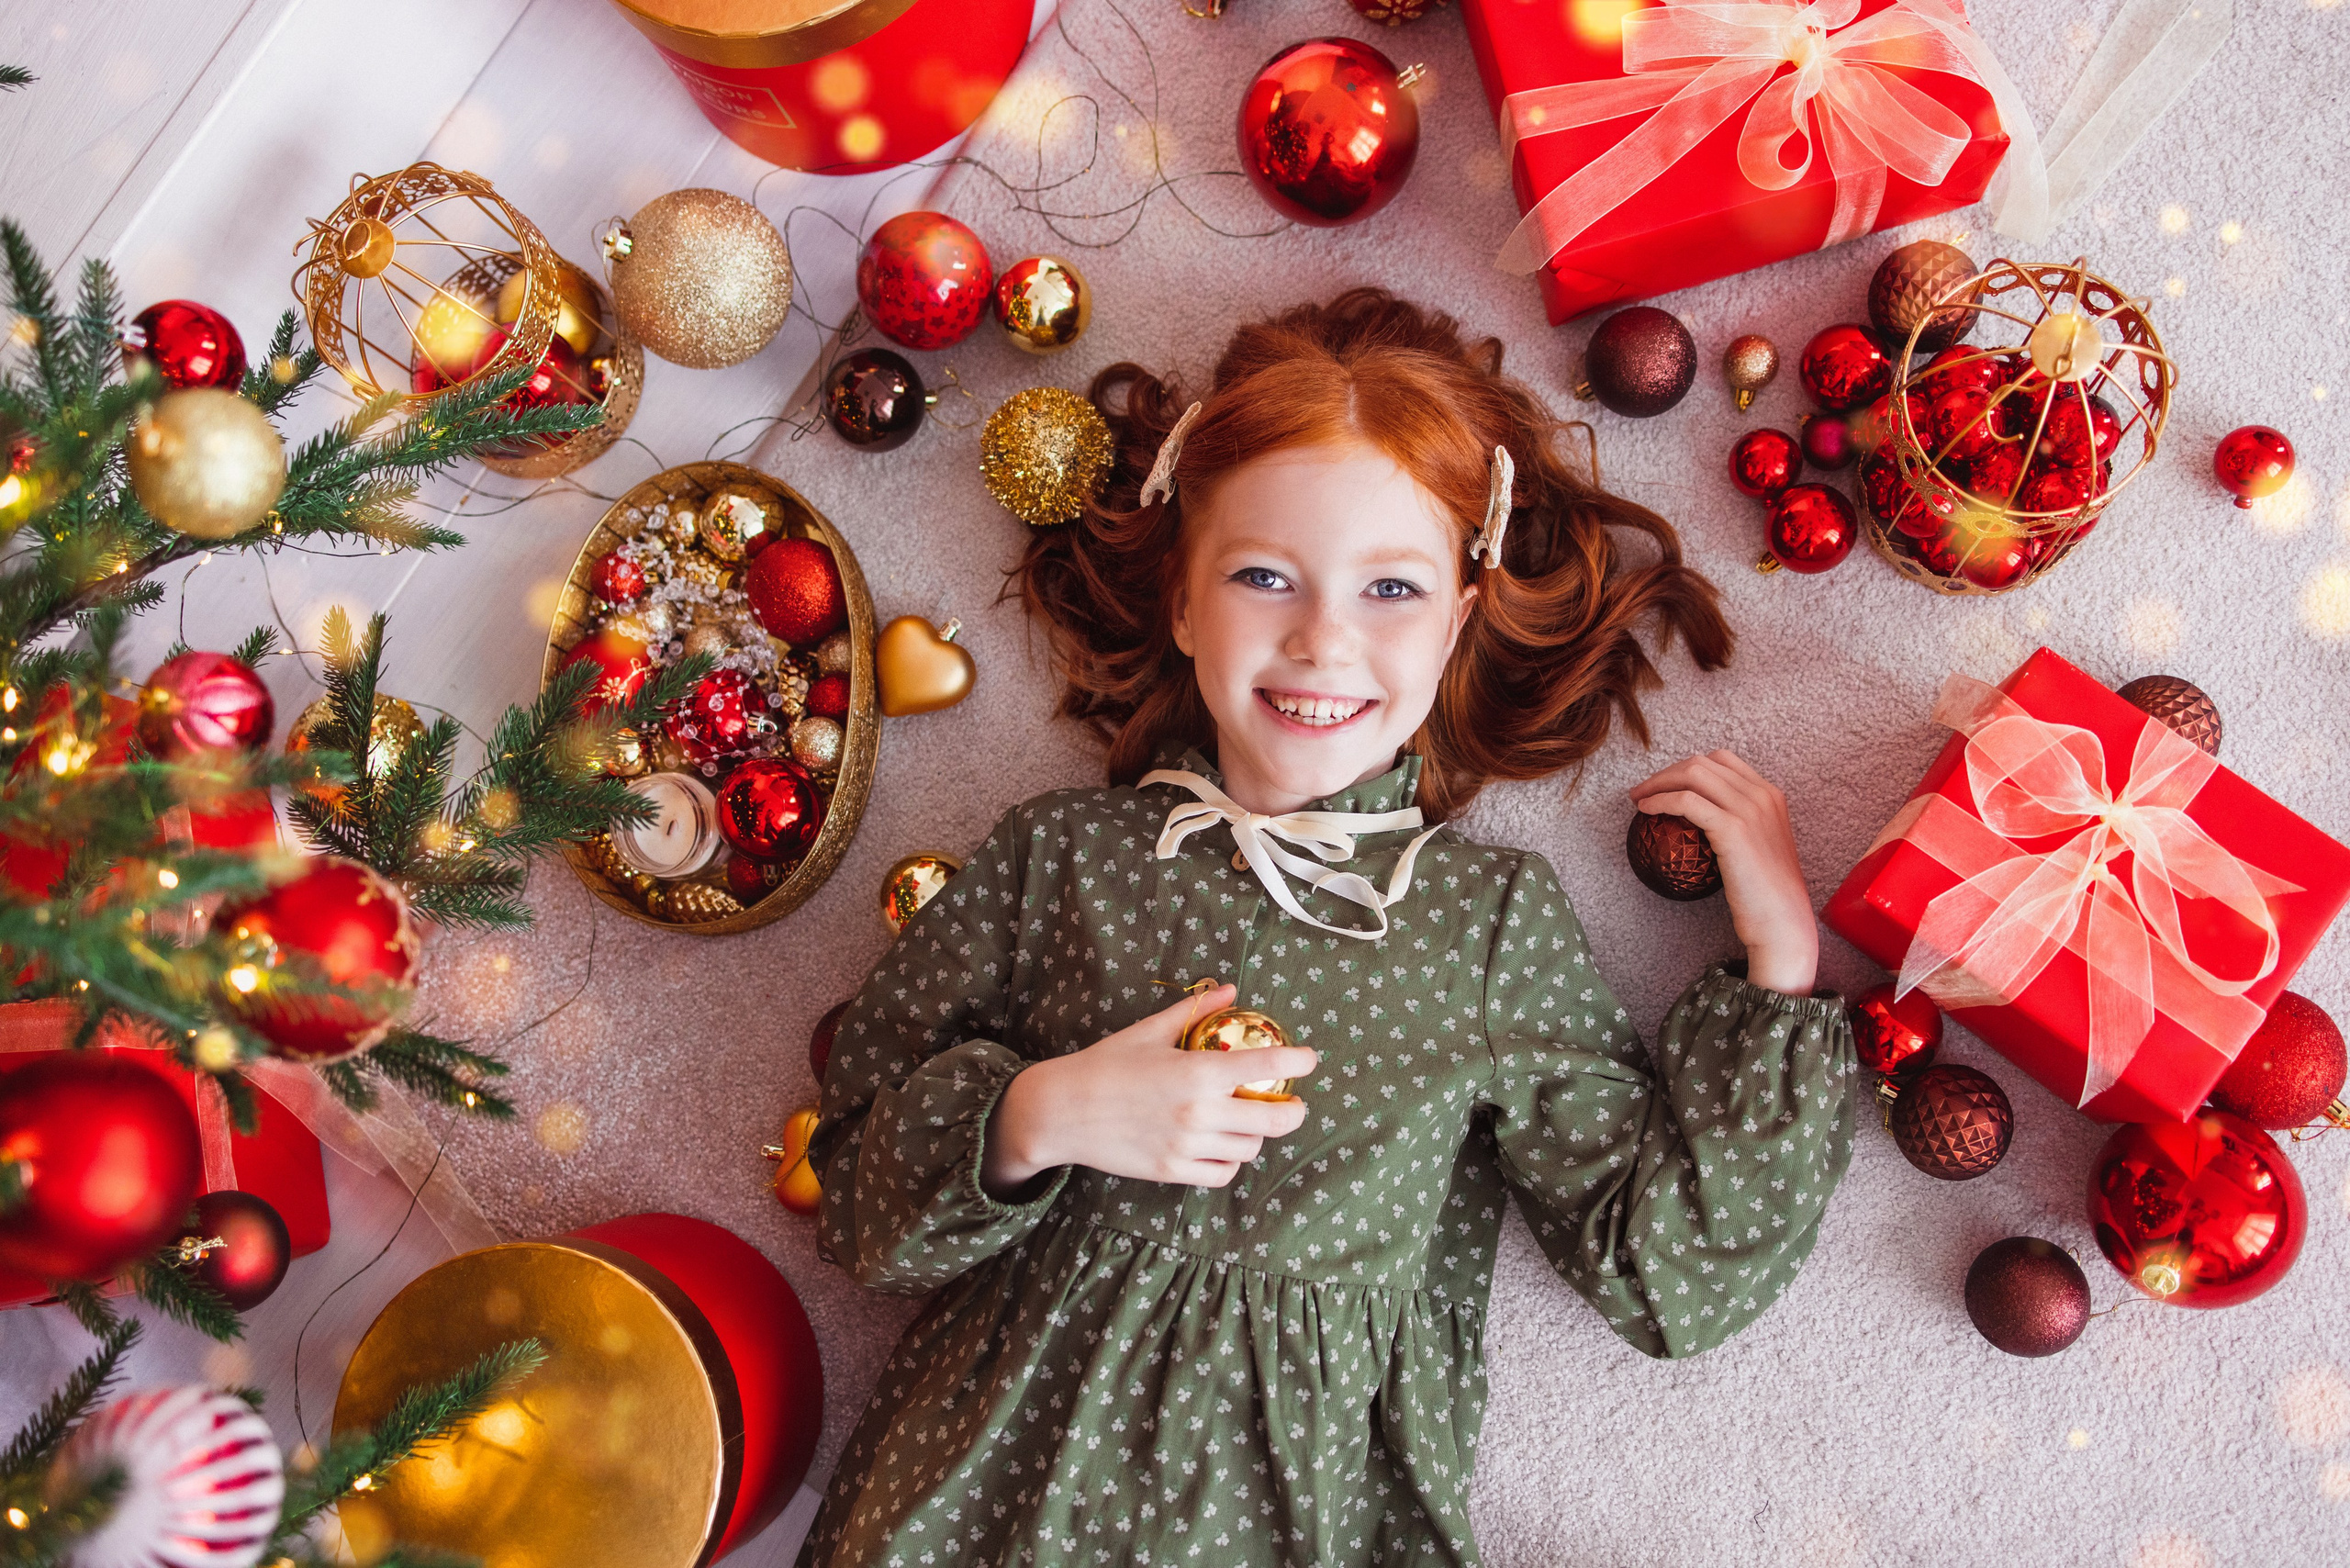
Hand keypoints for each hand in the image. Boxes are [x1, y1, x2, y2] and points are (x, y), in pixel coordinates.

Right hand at [980, 983, 1319, 1195]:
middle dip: (1292, 1112)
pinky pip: (1222, 1173)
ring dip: (1256, 1135)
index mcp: (1197, 1072)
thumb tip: (1230, 990)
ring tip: (1248, 1122)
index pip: (1267, 1067)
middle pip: (1273, 1120)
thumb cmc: (1104, 1065)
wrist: (1061, 1111)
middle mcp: (1199, 1112)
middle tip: (1293, 1104)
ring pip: (1250, 1149)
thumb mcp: (1149, 1031)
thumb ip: (1194, 1012)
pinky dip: (1230, 1162)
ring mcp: (1187, 1146)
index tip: (1309, 1059)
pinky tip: (1223, 1147)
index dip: (1298, 1062)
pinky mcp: (1172, 1172)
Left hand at [1630, 749, 1818, 995]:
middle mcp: (1763, 794)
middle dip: (1666, 772)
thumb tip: (1703, 823)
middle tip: (1642, 791)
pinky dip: (1660, 800)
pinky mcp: (1733, 829)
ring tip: (1638, 799)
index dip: (1686, 767)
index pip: (1722, 761)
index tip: (1665, 784)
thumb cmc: (1766, 897)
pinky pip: (1686, 801)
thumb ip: (1740, 827)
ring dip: (1657, 782)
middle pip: (1703, 763)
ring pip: (1692, 774)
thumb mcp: (1758, 850)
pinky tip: (1645, 811)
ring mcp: (1750, 809)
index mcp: (1771, 795)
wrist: (1782, 923)